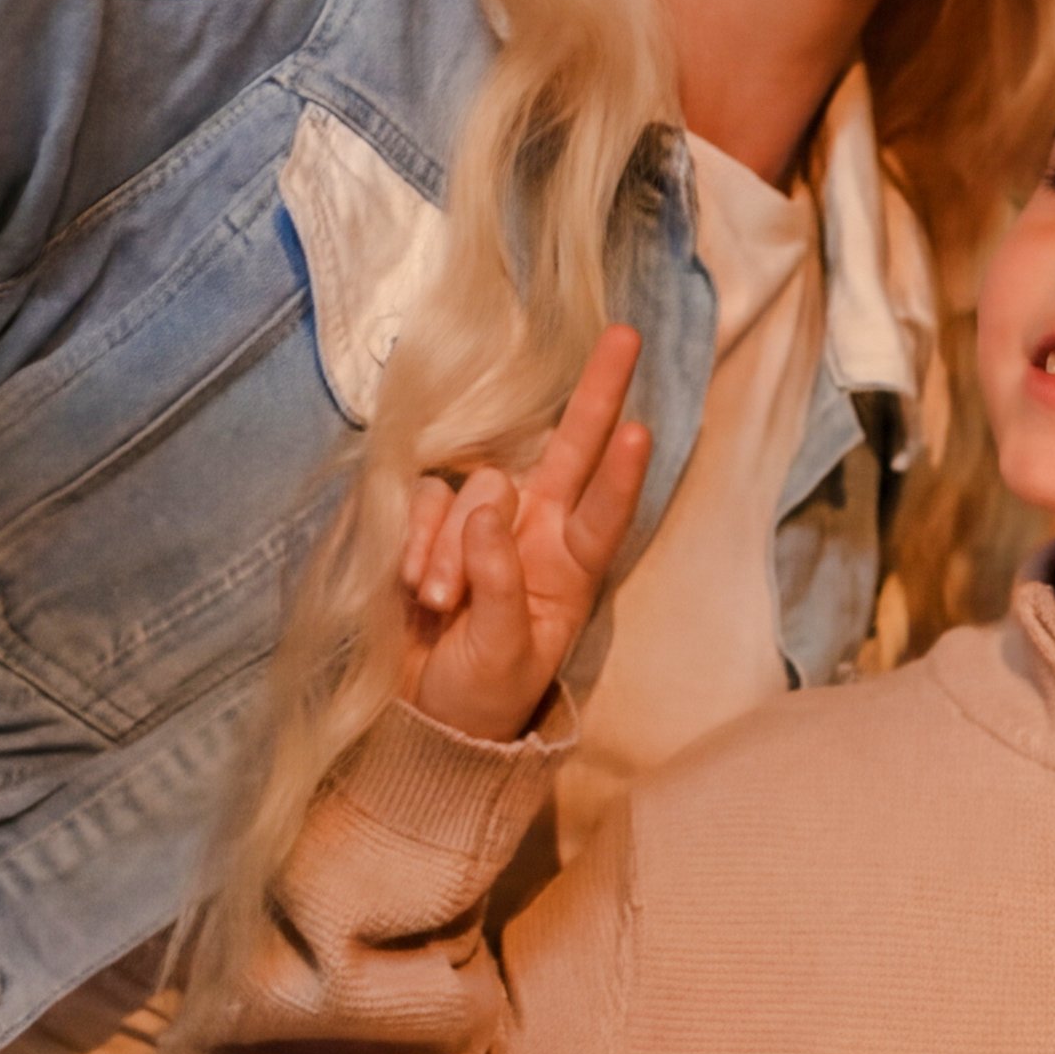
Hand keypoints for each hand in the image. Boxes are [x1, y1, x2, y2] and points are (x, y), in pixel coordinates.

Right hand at [396, 326, 654, 742]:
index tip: (641, 432)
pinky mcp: (429, 524)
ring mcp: (483, 522)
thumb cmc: (482, 693)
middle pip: (571, 448)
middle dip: (597, 391)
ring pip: (480, 486)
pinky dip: (418, 542)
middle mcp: (536, 531)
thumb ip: (502, 582)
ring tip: (440, 602)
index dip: (621, 475)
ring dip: (454, 545)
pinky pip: (426, 502)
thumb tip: (487, 511)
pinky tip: (413, 585)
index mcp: (570, 568)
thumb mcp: (505, 653)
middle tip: (626, 335)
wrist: (418, 718)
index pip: (604, 513)